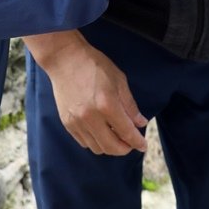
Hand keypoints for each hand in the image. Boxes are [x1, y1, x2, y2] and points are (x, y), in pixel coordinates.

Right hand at [27, 31, 147, 155]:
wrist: (65, 59)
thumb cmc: (94, 65)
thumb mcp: (119, 80)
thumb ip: (130, 105)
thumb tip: (140, 123)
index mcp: (107, 105)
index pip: (126, 133)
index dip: (138, 142)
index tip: (144, 146)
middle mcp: (91, 117)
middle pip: (111, 147)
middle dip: (125, 149)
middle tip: (131, 143)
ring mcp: (77, 122)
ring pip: (97, 148)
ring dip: (110, 147)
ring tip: (115, 137)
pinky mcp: (67, 123)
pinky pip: (84, 142)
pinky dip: (95, 142)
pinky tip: (100, 132)